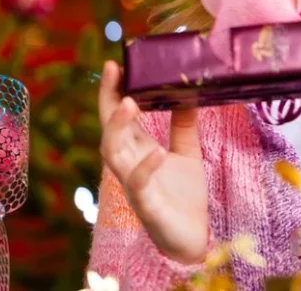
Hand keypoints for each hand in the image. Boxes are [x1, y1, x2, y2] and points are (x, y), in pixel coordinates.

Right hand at [98, 60, 208, 263]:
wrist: (192, 236)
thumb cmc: (183, 196)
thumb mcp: (187, 151)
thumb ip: (183, 124)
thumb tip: (189, 91)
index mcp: (137, 149)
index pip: (120, 115)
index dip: (114, 90)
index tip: (115, 63)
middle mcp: (129, 164)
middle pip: (109, 128)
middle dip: (107, 99)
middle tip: (112, 70)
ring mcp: (134, 184)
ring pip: (113, 154)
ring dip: (118, 128)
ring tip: (128, 103)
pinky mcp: (147, 205)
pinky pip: (139, 185)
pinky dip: (145, 166)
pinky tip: (156, 151)